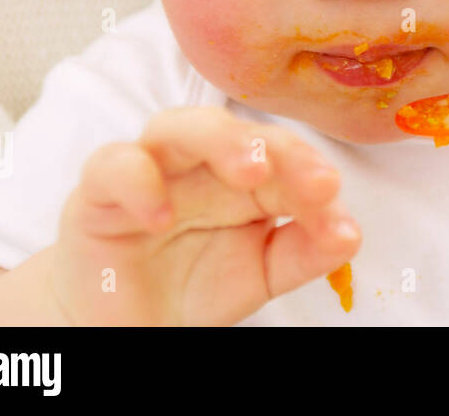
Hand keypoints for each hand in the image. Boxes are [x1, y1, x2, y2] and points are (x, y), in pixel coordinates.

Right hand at [49, 105, 359, 324]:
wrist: (127, 322)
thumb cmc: (196, 283)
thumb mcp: (262, 272)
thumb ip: (304, 252)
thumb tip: (351, 235)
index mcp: (246, 172)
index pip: (285, 154)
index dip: (312, 175)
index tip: (337, 207)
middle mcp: (200, 160)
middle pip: (237, 126)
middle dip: (277, 146)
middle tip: (313, 178)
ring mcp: (150, 168)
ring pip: (177, 125)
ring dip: (220, 141)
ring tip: (254, 173)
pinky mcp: (97, 192)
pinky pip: (112, 165)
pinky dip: (138, 182)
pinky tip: (162, 216)